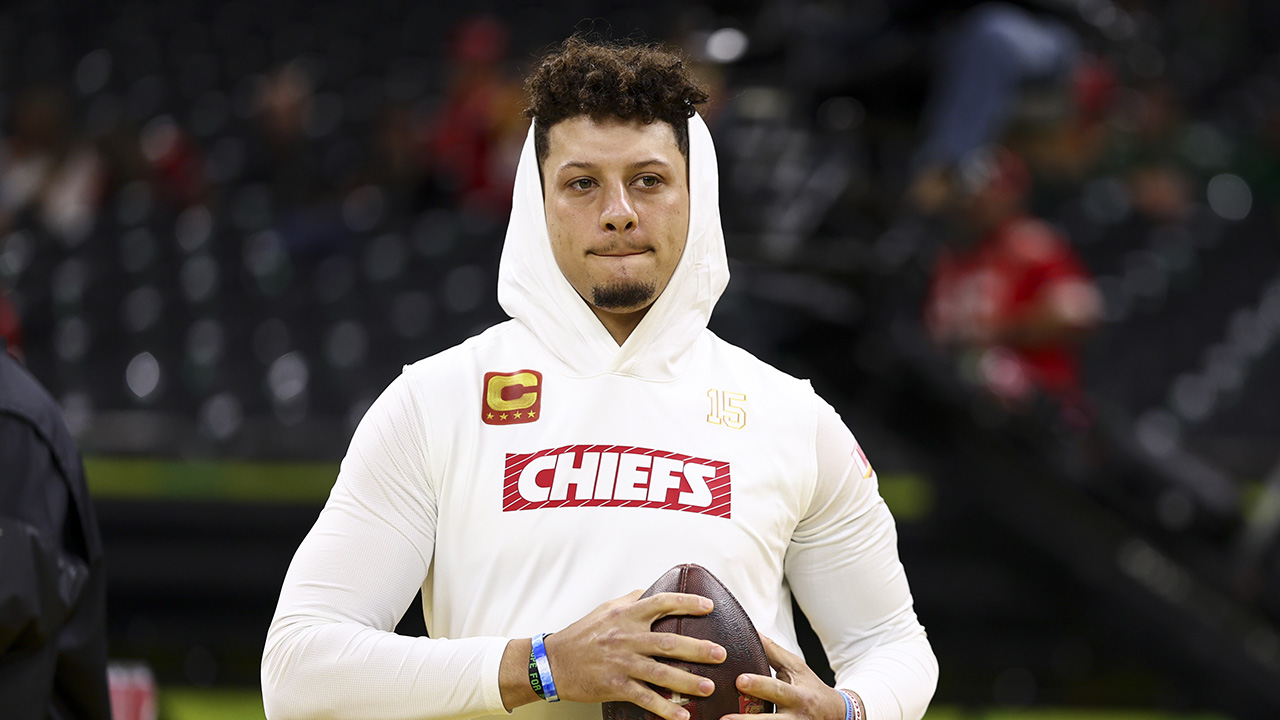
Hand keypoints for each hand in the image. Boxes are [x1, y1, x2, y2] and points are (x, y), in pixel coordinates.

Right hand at [544, 589, 727, 719]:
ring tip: (708, 687)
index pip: (661, 603)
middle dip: (698, 648)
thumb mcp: (605, 609)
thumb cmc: (581, 635)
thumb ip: (630, 600)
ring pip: (660, 672)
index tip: (709, 607)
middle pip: (668, 642)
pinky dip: (664, 708)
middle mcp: (626, 637)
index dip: (687, 603)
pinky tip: (681, 716)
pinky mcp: (614, 686)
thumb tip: (649, 591)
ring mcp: (621, 663)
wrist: (552, 661)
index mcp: (625, 615)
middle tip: (720, 654)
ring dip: (687, 681)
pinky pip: (644, 698)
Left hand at [721, 634, 852, 719]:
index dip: (759, 685)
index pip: (777, 689)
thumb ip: (773, 652)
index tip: (740, 680)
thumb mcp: (796, 667)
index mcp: (798, 695)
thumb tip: (753, 632)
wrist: (832, 713)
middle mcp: (794, 717)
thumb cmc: (810, 687)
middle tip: (725, 717)